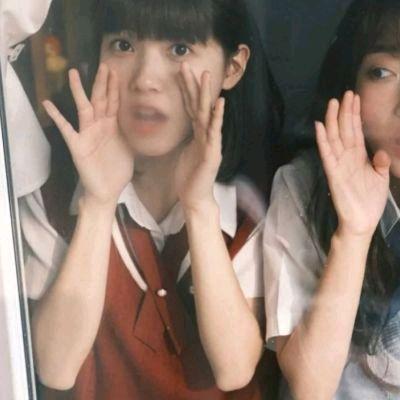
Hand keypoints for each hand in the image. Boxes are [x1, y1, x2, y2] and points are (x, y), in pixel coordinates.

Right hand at [43, 64, 133, 205]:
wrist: (107, 190)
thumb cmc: (118, 171)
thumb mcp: (131, 149)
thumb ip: (133, 133)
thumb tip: (146, 121)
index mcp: (113, 127)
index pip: (114, 102)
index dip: (114, 87)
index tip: (116, 71)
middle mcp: (100, 127)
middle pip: (100, 100)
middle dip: (102, 83)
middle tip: (104, 64)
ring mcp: (87, 134)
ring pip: (84, 108)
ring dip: (79, 91)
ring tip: (73, 73)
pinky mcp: (78, 145)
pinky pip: (66, 129)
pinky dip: (57, 117)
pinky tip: (48, 104)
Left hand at [175, 62, 224, 211]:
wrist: (194, 197)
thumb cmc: (188, 177)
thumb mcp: (183, 152)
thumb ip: (185, 138)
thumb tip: (179, 127)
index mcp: (197, 134)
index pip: (190, 108)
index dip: (185, 90)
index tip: (178, 73)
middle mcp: (205, 135)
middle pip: (198, 106)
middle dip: (193, 86)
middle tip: (186, 65)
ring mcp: (211, 143)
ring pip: (207, 115)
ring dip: (207, 95)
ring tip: (206, 77)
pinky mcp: (212, 153)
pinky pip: (214, 133)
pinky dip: (217, 118)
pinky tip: (220, 103)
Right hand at [315, 91, 389, 236]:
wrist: (362, 221)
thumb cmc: (370, 201)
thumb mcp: (381, 178)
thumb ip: (381, 163)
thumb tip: (381, 150)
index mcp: (359, 157)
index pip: (356, 131)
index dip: (355, 115)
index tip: (355, 97)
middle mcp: (347, 157)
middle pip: (345, 130)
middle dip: (345, 112)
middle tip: (345, 93)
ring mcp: (339, 164)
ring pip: (335, 138)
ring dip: (333, 120)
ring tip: (333, 103)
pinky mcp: (334, 173)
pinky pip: (327, 154)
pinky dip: (323, 141)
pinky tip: (320, 127)